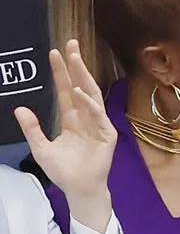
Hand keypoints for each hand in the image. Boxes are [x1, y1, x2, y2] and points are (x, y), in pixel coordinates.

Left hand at [15, 40, 116, 231]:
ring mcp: (98, 123)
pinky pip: (97, 115)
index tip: (54, 53)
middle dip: (75, 65)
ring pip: (91, 94)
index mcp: (72, 118)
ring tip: (75, 60)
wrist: (79, 189)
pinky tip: (79, 93)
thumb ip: (32, 128)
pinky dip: (89, 103)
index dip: (60, 72)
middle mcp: (86, 116)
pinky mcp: (106, 133)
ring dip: (83, 77)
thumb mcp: (41, 148)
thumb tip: (19, 108)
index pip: (65, 90)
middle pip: (80, 85)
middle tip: (70, 44)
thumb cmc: (64, 171)